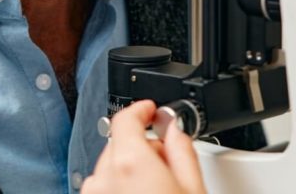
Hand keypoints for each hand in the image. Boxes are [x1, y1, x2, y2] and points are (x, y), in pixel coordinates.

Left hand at [83, 101, 205, 193]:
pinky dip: (119, 185)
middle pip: (120, 143)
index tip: (151, 110)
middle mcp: (104, 179)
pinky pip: (102, 186)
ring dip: (130, 168)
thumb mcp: (193, 188)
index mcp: (130, 164)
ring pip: (111, 166)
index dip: (142, 109)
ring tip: (157, 187)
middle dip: (143, 146)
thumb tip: (176, 128)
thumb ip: (182, 150)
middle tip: (168, 162)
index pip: (126, 118)